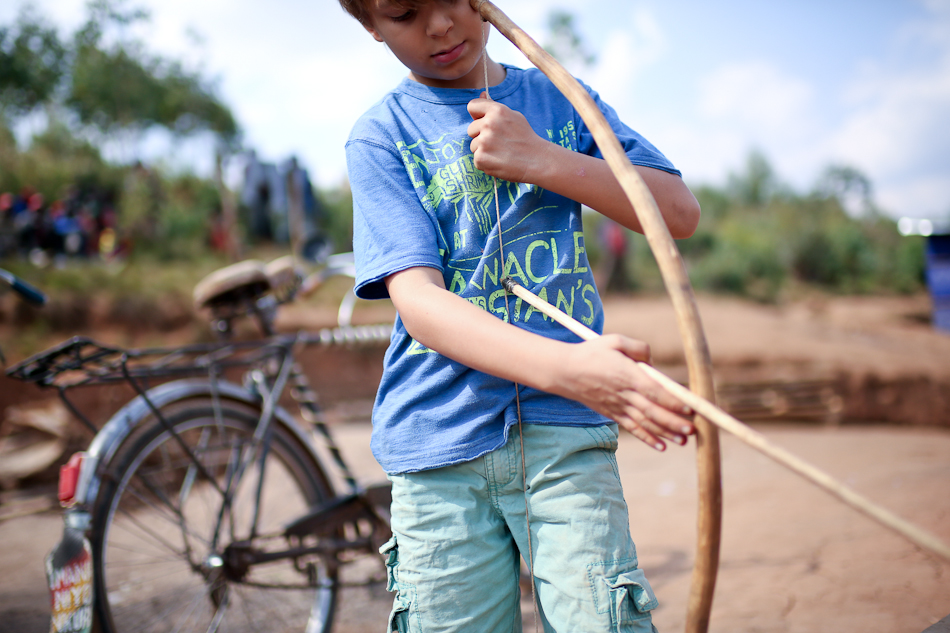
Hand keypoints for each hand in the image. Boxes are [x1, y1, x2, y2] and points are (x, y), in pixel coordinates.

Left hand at [467, 94, 546, 182]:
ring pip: (473, 146)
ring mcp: (484, 141)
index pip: (472, 106)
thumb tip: (481, 94)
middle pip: (471, 129)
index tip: (482, 122)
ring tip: (501, 153)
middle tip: (498, 142)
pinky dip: (486, 163)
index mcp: (497, 111)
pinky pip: (477, 160)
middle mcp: (488, 124)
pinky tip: (500, 162)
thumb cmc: (525, 138)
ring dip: (484, 150)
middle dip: (480, 135)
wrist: (536, 161)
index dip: (476, 115)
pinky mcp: (481, 158)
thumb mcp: (514, 116)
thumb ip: (495, 107)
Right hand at [554, 334, 695, 450]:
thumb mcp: (615, 340)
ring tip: (684, 440)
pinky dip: (647, 438)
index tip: (690, 408)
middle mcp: (624, 394)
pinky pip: (632, 427)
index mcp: (627, 375)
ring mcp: (618, 406)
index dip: (672, 401)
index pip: (653, 391)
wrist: (564, 371)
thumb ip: (639, 348)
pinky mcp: (612, 413)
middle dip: (674, 422)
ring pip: (645, 423)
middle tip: (694, 430)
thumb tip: (653, 363)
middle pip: (652, 411)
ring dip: (666, 433)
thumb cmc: (591, 352)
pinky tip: (662, 446)